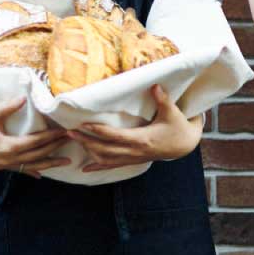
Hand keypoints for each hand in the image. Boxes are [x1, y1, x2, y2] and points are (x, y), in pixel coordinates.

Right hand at [0, 95, 69, 176]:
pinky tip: (40, 175)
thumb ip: (9, 106)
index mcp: (6, 146)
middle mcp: (6, 159)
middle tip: (72, 141)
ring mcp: (2, 164)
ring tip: (66, 162)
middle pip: (37, 155)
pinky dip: (31, 171)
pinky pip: (18, 169)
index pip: (35, 142)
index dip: (52, 136)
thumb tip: (25, 98)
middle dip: (55, 148)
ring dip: (49, 163)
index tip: (65, 131)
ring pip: (30, 166)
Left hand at [68, 85, 204, 172]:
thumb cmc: (178, 127)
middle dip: (85, 141)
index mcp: (141, 139)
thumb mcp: (172, 113)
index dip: (98, 131)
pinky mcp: (133, 160)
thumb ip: (163, 99)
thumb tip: (155, 86)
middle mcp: (134, 151)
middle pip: (104, 149)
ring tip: (75, 141)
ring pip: (105, 159)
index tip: (84, 124)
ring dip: (88, 151)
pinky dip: (97, 166)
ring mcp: (133, 158)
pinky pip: (112, 165)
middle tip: (69, 132)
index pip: (115, 136)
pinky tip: (84, 168)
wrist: (184, 145)